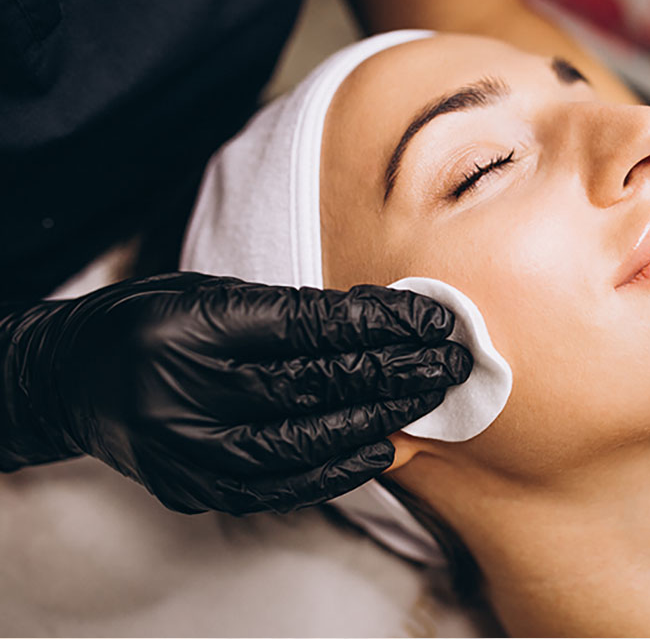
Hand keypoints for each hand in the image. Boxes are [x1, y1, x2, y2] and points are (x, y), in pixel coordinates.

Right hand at [1, 272, 471, 512]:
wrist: (71, 378)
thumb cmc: (150, 322)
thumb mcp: (211, 294)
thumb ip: (287, 314)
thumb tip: (380, 324)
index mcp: (190, 326)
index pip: (308, 327)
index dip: (380, 324)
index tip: (433, 319)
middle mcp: (182, 390)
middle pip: (312, 386)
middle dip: (392, 374)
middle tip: (448, 364)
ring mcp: (183, 448)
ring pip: (301, 443)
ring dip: (375, 422)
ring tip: (425, 403)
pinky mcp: (188, 485)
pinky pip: (276, 486)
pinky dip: (332, 470)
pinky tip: (376, 450)